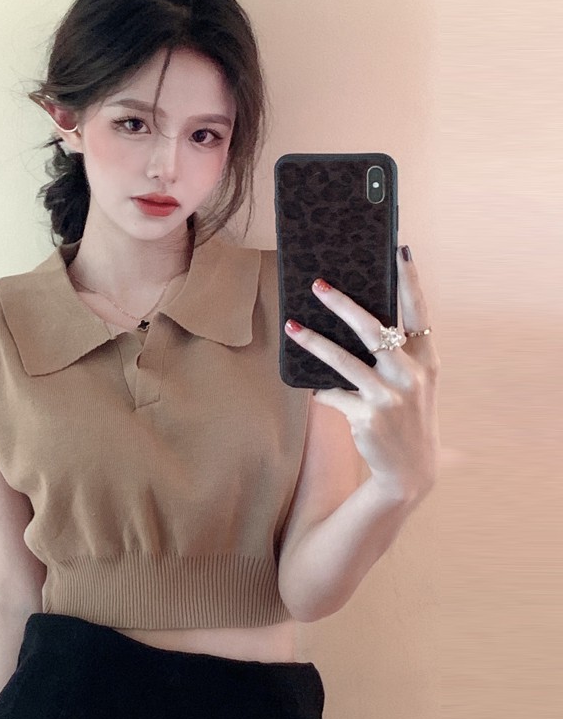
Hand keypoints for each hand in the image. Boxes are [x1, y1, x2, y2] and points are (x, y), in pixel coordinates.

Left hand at [284, 246, 440, 501]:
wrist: (409, 469)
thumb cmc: (406, 414)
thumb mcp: (412, 383)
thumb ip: (395, 353)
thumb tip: (353, 316)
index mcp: (426, 360)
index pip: (418, 312)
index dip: (410, 281)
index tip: (400, 249)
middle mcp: (411, 375)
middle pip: (374, 329)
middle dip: (343, 305)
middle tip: (318, 285)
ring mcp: (390, 396)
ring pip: (344, 360)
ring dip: (313, 342)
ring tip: (291, 326)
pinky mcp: (367, 416)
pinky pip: (332, 394)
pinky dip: (320, 390)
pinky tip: (310, 387)